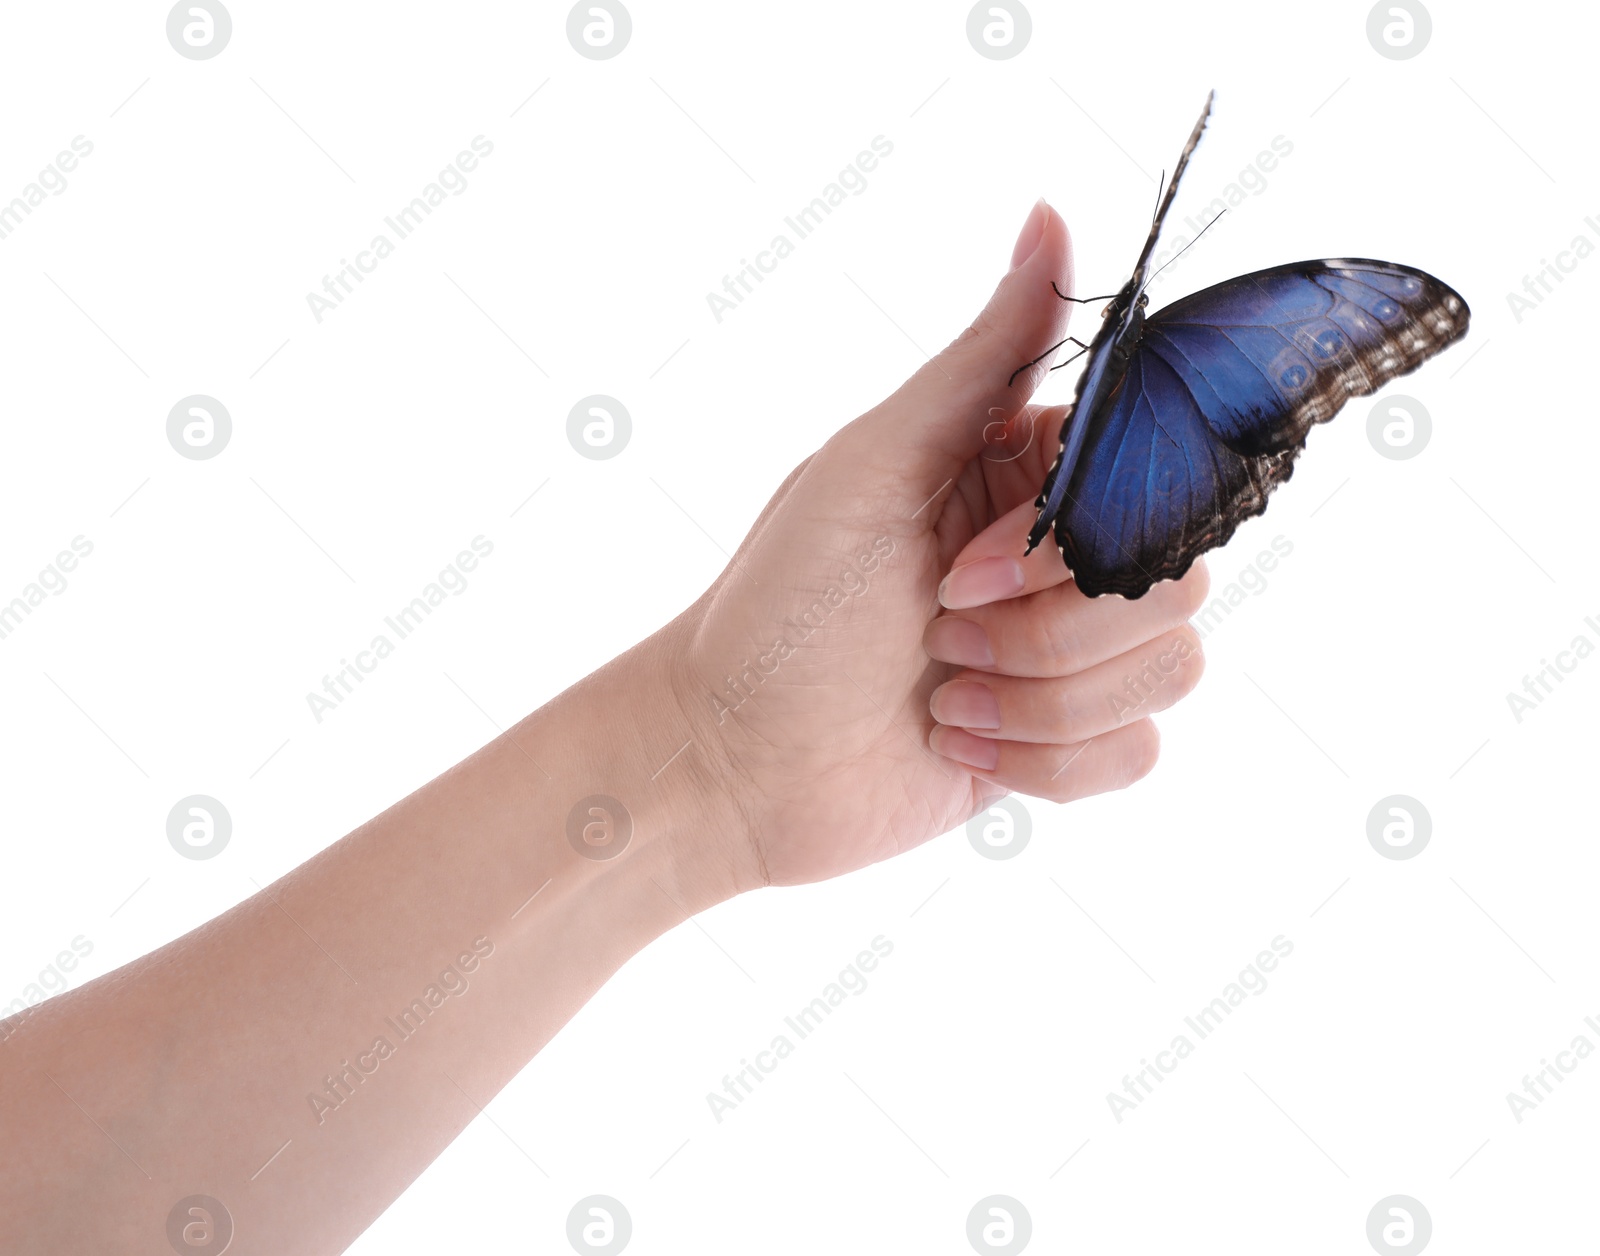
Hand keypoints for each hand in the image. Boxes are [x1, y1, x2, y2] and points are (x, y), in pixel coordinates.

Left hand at [659, 200, 1210, 895]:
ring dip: (1040, 699)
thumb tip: (1050, 214)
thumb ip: (983, 355)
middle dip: (1048, 627)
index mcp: (1023, 474)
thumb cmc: (782, 603)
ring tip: (941, 689)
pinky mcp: (1061, 743)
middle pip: (1173, 581)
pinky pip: (1136, 753)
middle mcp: (1058, 559)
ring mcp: (1064, 655)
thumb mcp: (875, 463)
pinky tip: (956, 743)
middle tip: (938, 624)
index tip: (974, 559)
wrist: (732, 759)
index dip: (1075, 535)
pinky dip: (1045, 762)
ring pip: (1168, 670)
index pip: (1149, 473)